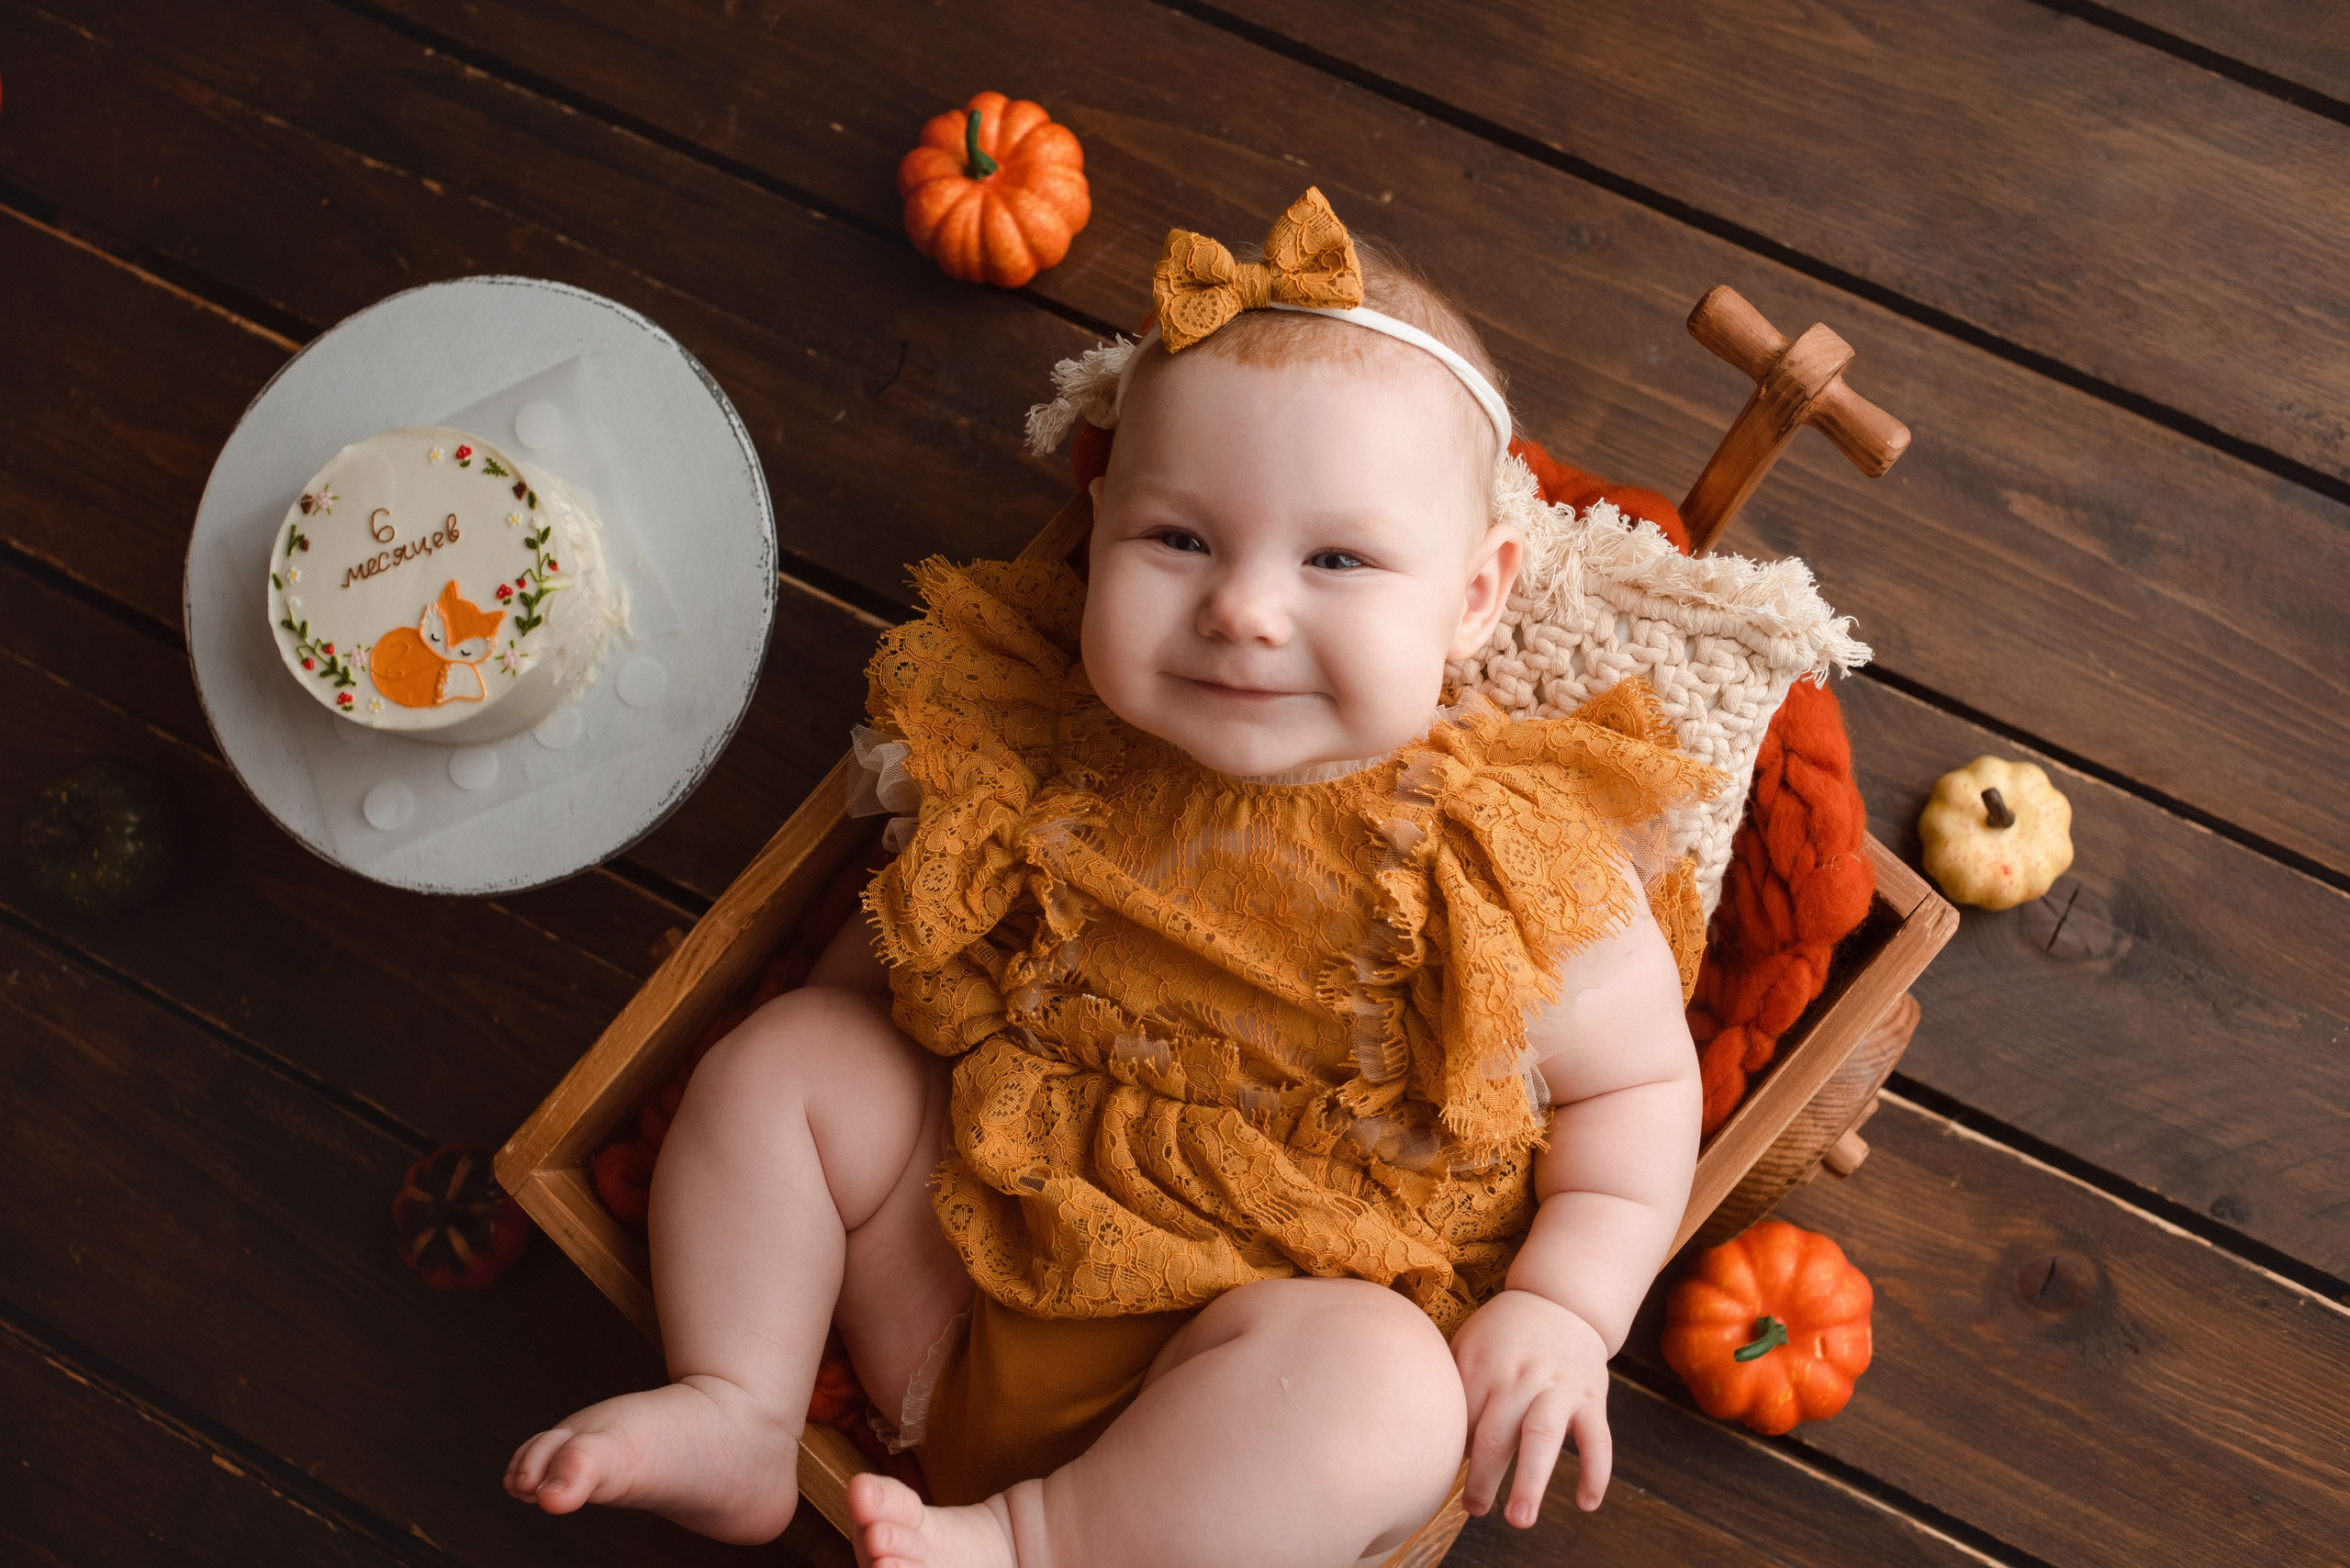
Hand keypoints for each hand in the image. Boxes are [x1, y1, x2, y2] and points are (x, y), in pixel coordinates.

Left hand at [1450, 1288, 1611, 1522]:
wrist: (1559, 1299)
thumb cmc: (1502, 1332)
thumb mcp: (1467, 1343)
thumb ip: (1449, 1386)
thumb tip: (1423, 1437)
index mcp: (1481, 1367)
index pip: (1462, 1420)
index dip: (1452, 1453)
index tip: (1442, 1479)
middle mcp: (1518, 1377)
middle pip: (1496, 1433)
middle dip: (1483, 1477)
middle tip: (1473, 1508)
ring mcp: (1557, 1386)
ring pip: (1543, 1435)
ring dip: (1531, 1480)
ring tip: (1519, 1518)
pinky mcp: (1591, 1396)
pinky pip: (1598, 1438)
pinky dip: (1596, 1471)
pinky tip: (1586, 1503)